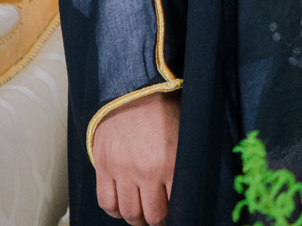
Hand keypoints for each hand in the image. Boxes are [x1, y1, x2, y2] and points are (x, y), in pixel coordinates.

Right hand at [93, 89, 178, 225]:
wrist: (134, 89)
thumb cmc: (166, 107)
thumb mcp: (188, 132)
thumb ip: (189, 160)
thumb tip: (197, 182)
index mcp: (172, 162)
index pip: (178, 204)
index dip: (181, 213)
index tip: (182, 213)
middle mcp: (146, 171)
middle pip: (151, 215)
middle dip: (158, 221)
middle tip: (162, 218)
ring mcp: (122, 171)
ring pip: (128, 213)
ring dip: (137, 219)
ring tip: (143, 216)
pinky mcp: (103, 167)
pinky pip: (106, 201)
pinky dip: (115, 211)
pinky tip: (123, 208)